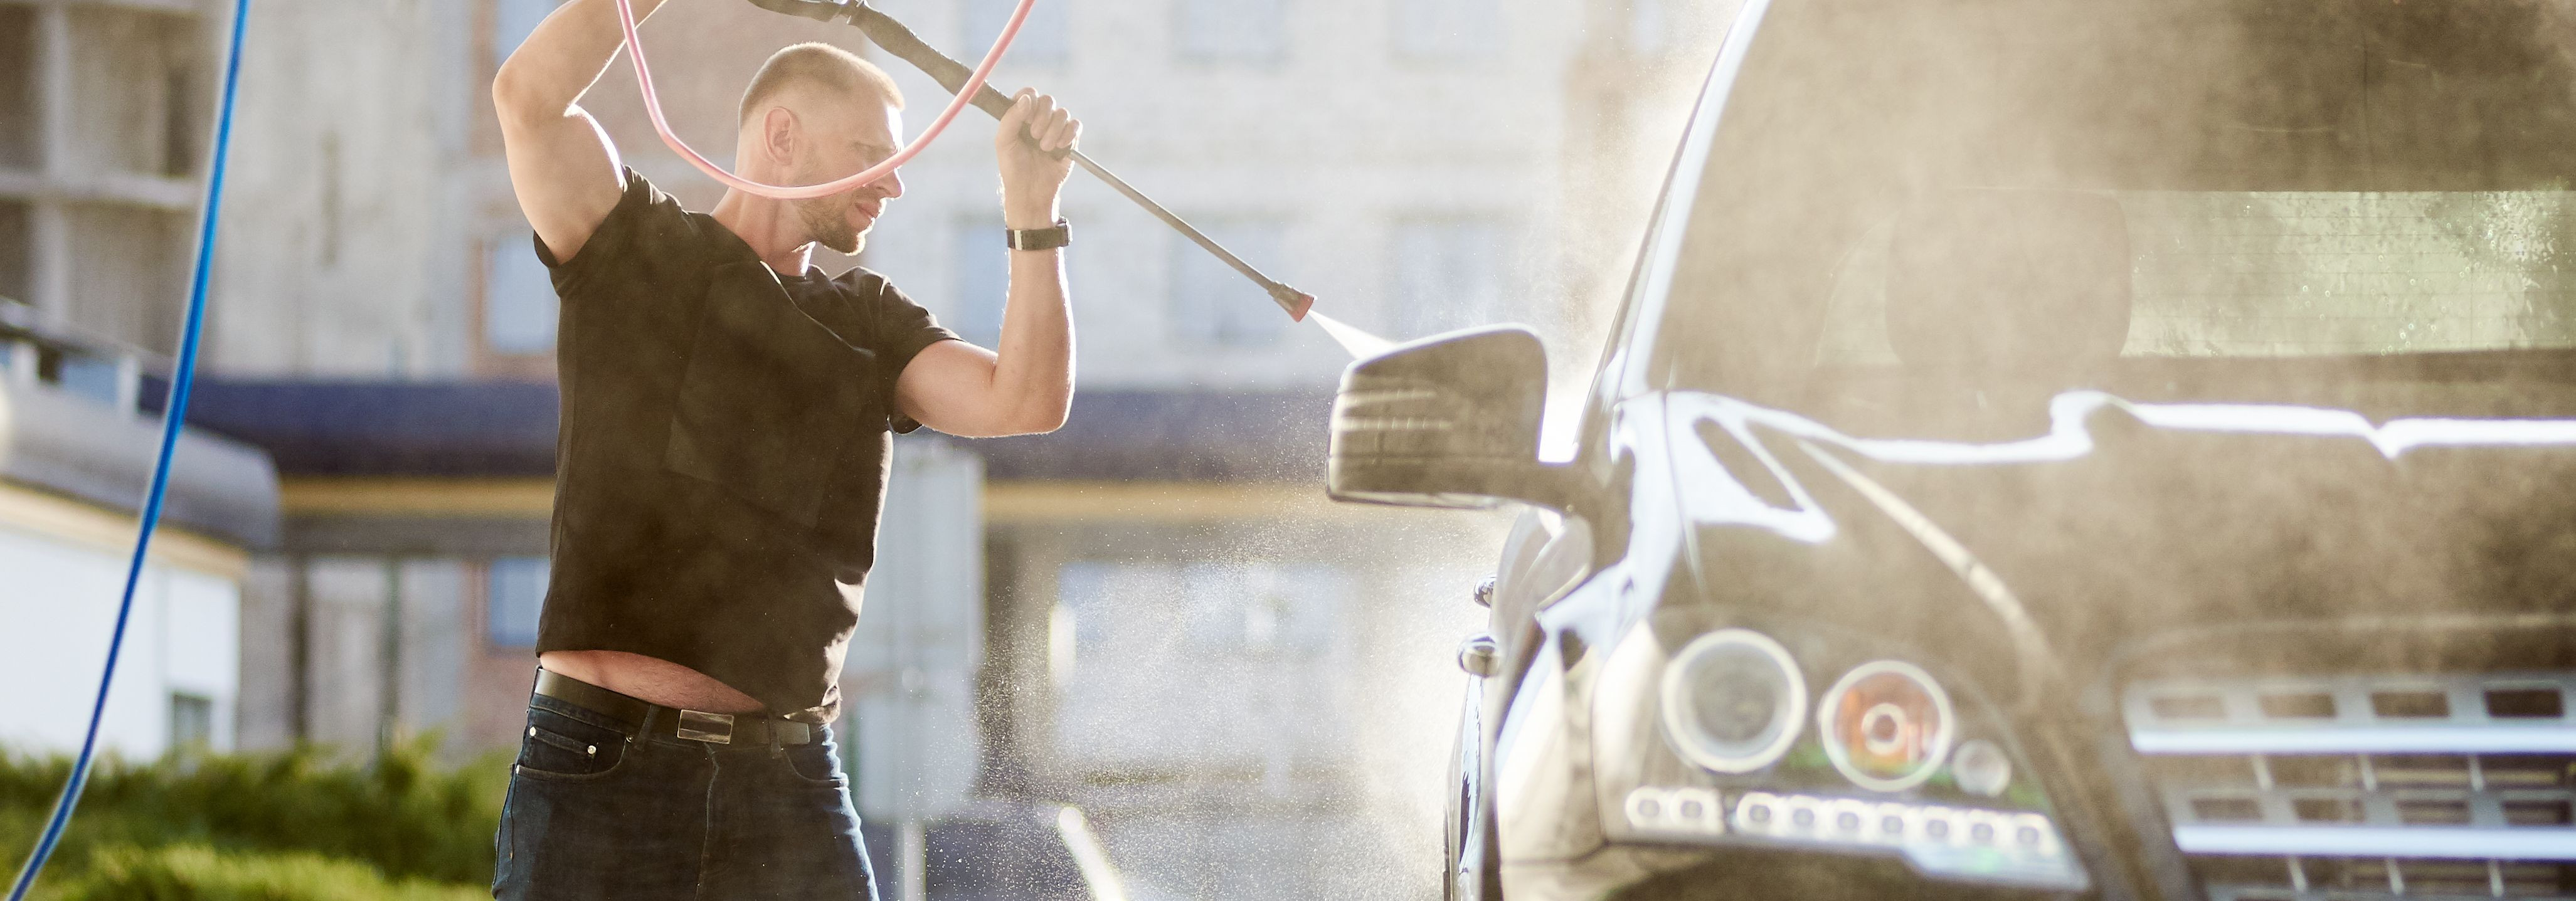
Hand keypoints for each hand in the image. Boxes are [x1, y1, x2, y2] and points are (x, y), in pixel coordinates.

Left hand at [995, 89, 1079, 229]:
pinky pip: (1075, 125)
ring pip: (1062, 113)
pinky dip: (1068, 134)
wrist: (1030, 191)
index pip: (1028, 93)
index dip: (1029, 100)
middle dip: (1042, 117)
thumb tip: (1028, 99)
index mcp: (1020, 116)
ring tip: (1044, 148)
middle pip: (1048, 100)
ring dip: (1053, 130)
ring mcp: (1055, 129)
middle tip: (1034, 135)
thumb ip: (1011, 118)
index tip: (1024, 117)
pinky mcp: (1069, 140)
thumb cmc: (1013, 168)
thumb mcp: (1004, 142)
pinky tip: (1059, 147)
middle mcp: (1038, 119)